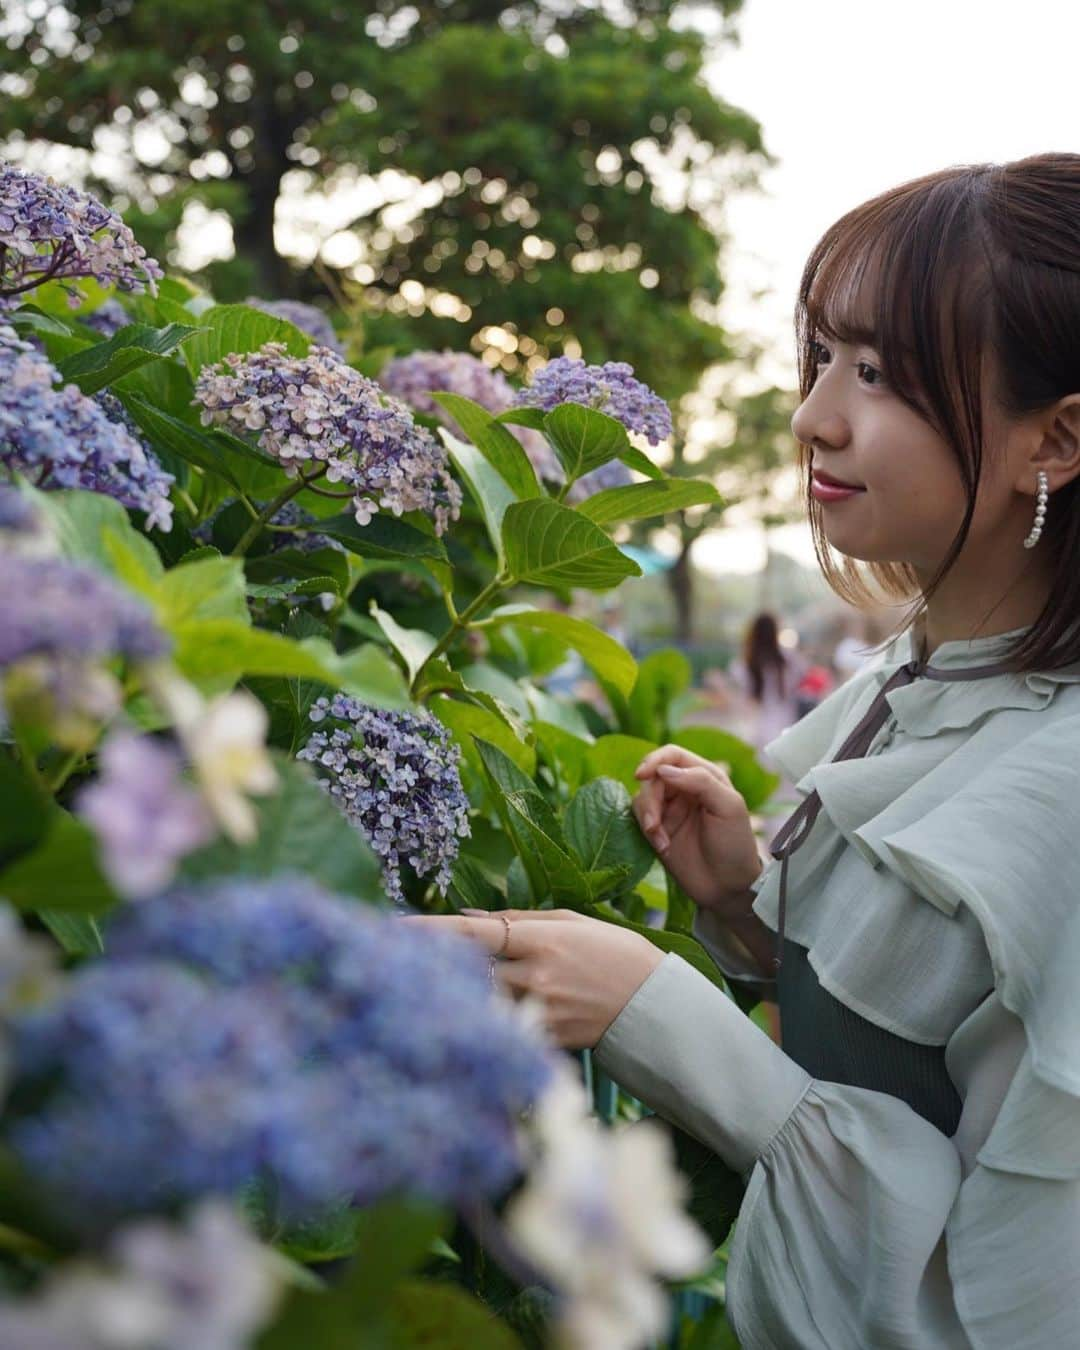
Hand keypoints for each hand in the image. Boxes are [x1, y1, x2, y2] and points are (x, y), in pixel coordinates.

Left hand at [403, 909, 662, 1049]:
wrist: (655, 1004)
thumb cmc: (614, 952)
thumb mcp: (570, 922)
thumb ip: (518, 920)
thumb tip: (466, 919)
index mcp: (541, 940)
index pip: (473, 934)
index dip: (430, 931)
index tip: (393, 928)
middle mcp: (535, 977)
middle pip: (467, 975)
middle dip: (434, 969)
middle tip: (397, 962)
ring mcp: (539, 1013)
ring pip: (480, 1006)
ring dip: (454, 997)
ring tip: (426, 990)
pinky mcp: (545, 1040)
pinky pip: (503, 1029)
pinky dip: (484, 1022)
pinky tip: (465, 1018)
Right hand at [632, 745, 763, 914]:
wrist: (728, 887)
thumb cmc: (736, 845)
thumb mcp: (728, 807)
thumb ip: (701, 781)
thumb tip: (664, 770)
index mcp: (704, 776)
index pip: (672, 755)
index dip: (654, 760)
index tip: (642, 774)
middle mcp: (684, 789)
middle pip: (652, 777)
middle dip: (650, 798)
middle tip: (654, 823)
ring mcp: (669, 810)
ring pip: (642, 797)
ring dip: (647, 816)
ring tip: (660, 838)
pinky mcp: (658, 831)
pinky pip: (639, 819)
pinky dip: (647, 831)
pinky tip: (663, 847)